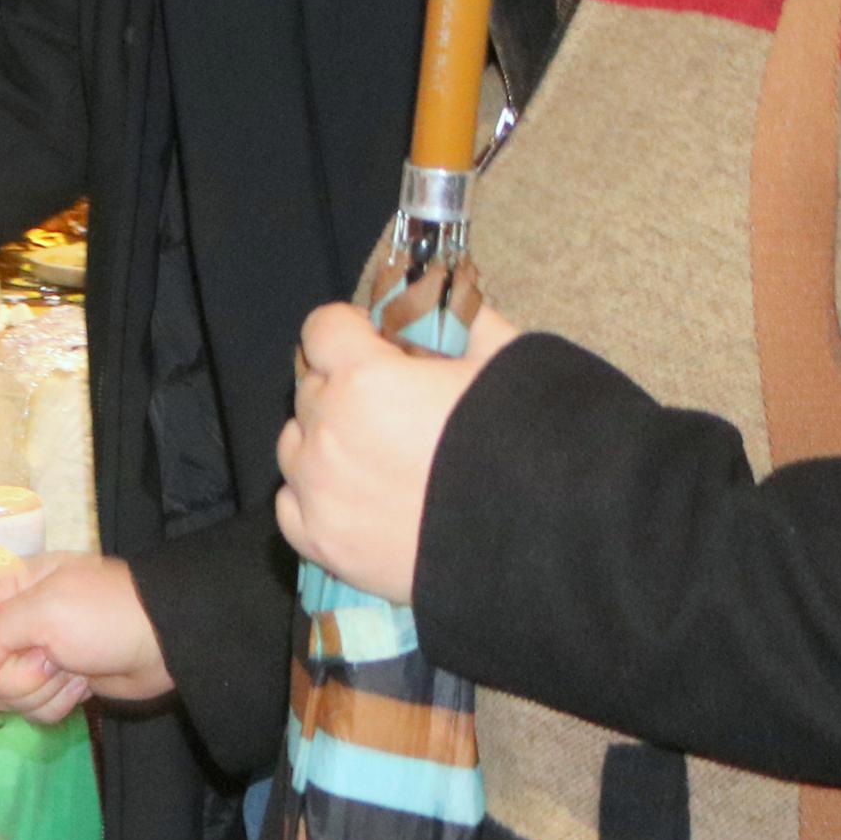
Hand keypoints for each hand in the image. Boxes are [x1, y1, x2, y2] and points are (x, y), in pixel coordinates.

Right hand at [0, 553, 167, 723]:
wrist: (167, 641)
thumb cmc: (105, 615)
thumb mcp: (44, 612)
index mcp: (3, 590)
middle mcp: (11, 623)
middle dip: (12, 675)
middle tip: (51, 659)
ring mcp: (33, 656)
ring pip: (3, 695)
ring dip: (39, 691)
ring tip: (72, 669)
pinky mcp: (55, 685)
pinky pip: (31, 710)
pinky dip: (57, 705)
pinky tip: (82, 684)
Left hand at [276, 300, 519, 603]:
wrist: (548, 540)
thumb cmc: (530, 441)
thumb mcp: (503, 358)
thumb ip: (458, 318)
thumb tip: (436, 296)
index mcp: (364, 377)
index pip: (322, 328)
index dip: (352, 331)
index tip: (378, 345)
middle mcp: (329, 431)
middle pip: (312, 387)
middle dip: (345, 387)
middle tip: (395, 409)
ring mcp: (319, 491)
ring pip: (296, 444)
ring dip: (326, 441)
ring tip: (380, 459)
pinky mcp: (322, 542)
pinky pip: (291, 503)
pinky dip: (316, 496)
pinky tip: (359, 498)